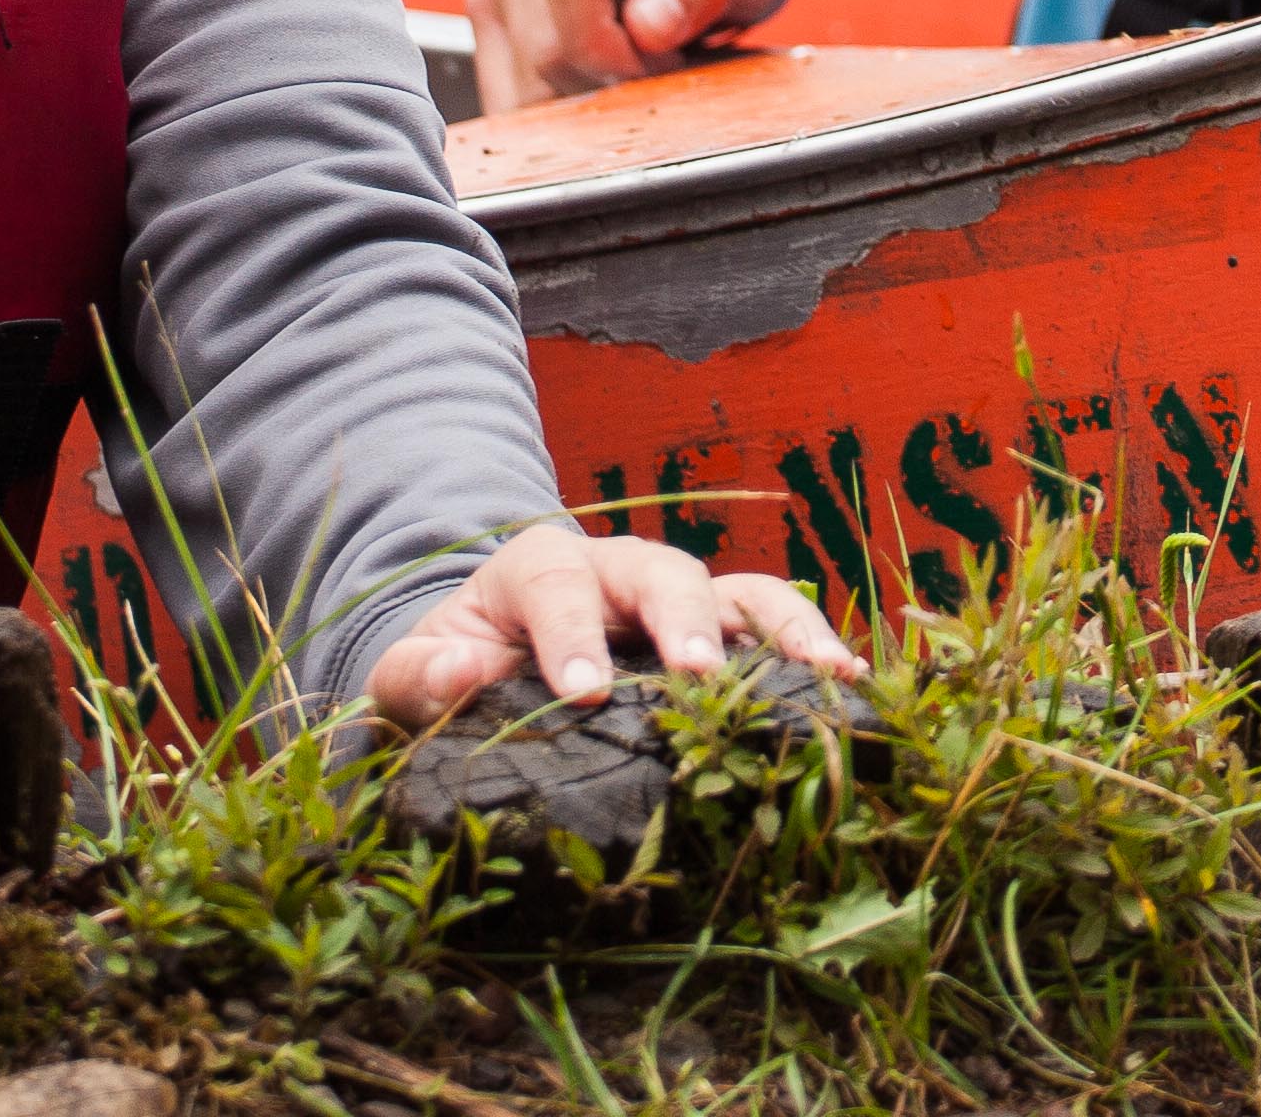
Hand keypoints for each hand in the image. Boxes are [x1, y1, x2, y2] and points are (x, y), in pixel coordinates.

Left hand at [361, 516, 857, 723]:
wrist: (491, 657)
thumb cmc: (456, 664)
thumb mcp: (412, 671)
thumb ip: (420, 674)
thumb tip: (461, 670)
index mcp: (538, 566)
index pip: (557, 582)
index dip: (571, 632)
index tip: (582, 693)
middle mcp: (619, 570)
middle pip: (664, 572)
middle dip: (685, 621)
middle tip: (696, 675)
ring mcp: (677, 600)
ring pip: (739, 591)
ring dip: (783, 628)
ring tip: (825, 673)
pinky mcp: (717, 635)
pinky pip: (770, 633)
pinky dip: (808, 652)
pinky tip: (848, 689)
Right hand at [465, 0, 793, 112]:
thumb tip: (648, 26)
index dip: (601, 40)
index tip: (654, 72)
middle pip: (546, 37)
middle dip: (612, 80)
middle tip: (671, 68)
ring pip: (522, 72)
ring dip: (586, 95)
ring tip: (643, 65)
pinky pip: (505, 82)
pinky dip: (556, 102)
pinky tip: (603, 78)